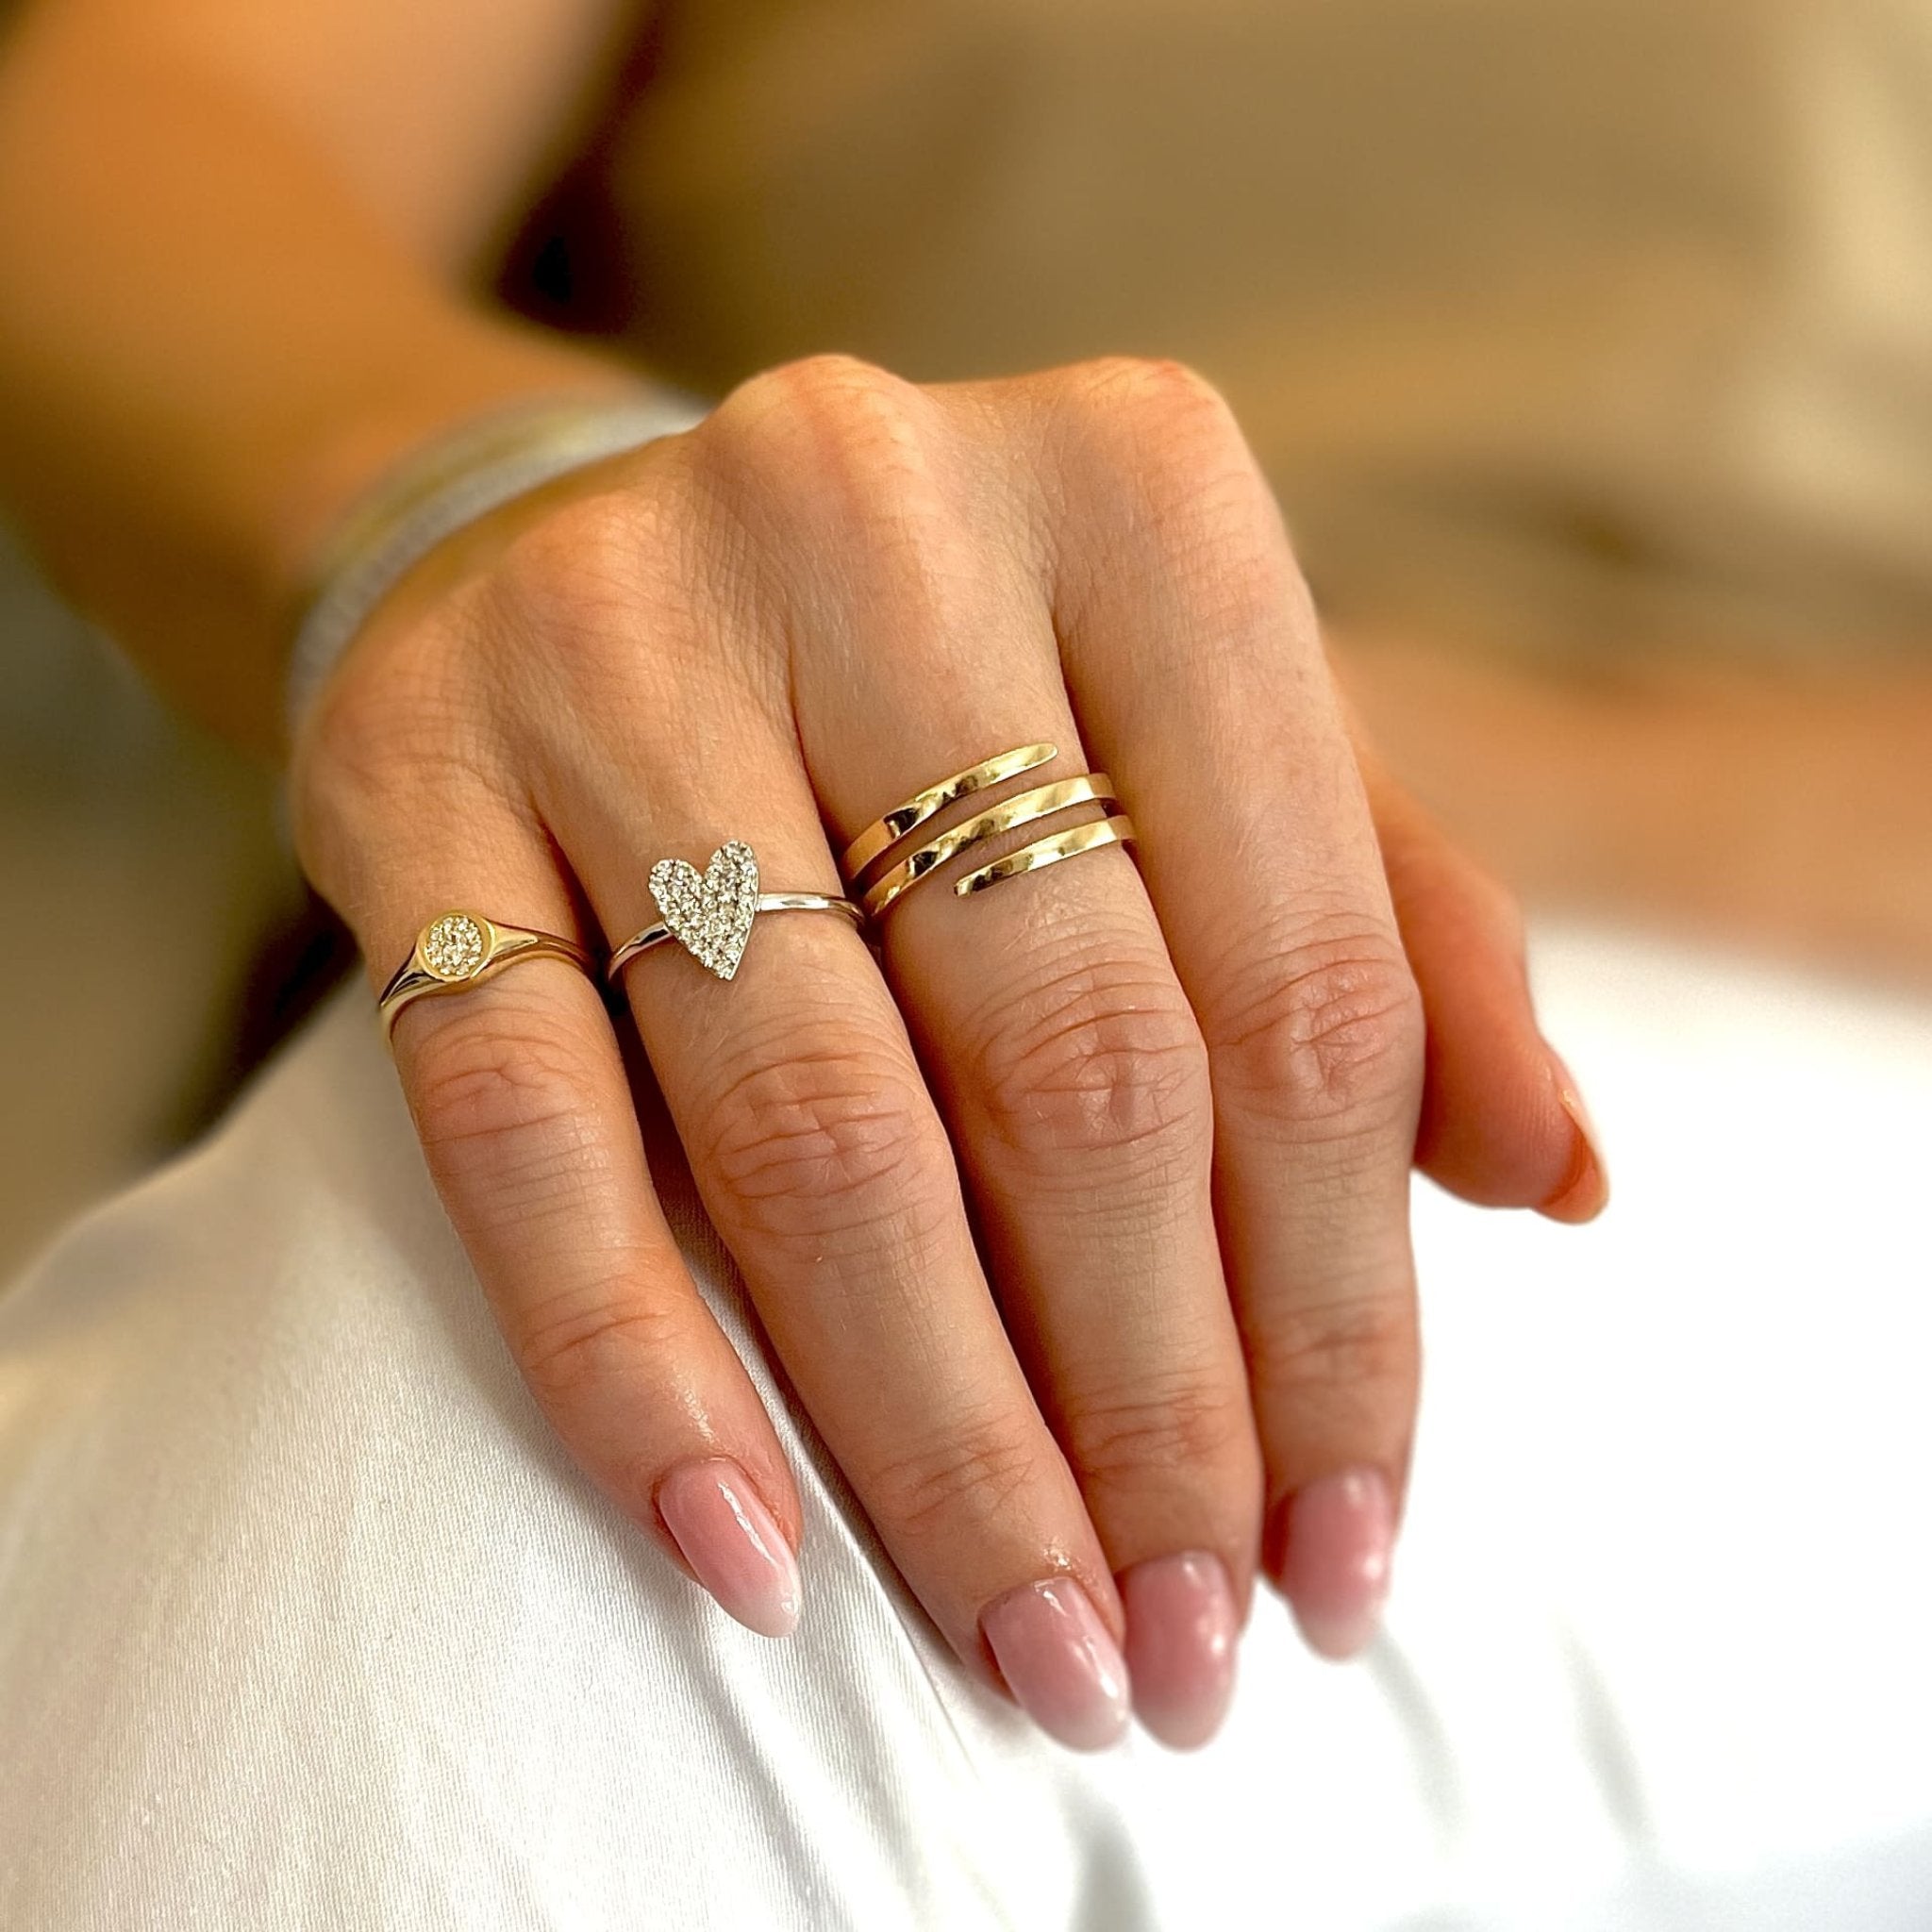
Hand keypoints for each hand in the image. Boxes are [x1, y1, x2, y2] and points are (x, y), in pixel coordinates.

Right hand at [292, 355, 1602, 1751]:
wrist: (592, 556)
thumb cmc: (954, 680)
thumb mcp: (1203, 748)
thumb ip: (1394, 930)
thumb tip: (1555, 1177)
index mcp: (1137, 495)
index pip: (1302, 983)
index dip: (1346, 1306)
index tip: (1349, 1543)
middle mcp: (877, 519)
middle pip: (1078, 1068)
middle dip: (1155, 1410)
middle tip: (1184, 1648)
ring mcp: (618, 641)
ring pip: (816, 1125)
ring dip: (939, 1439)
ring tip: (1029, 1639)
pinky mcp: (409, 773)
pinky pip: (522, 1125)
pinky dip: (635, 1365)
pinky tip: (748, 1556)